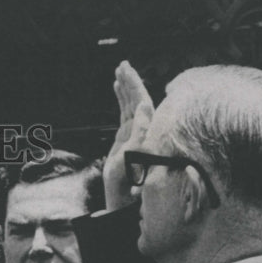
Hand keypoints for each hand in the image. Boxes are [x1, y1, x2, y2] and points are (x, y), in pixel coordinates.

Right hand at [103, 61, 154, 212]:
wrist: (123, 198)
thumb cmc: (126, 182)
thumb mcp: (131, 156)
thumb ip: (140, 131)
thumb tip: (145, 106)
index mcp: (145, 131)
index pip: (142, 102)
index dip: (134, 86)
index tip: (126, 72)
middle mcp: (142, 129)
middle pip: (137, 99)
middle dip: (130, 81)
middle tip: (122, 64)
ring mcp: (134, 132)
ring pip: (130, 103)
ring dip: (125, 87)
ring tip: (119, 71)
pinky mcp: (126, 136)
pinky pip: (124, 112)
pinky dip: (120, 98)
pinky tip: (116, 88)